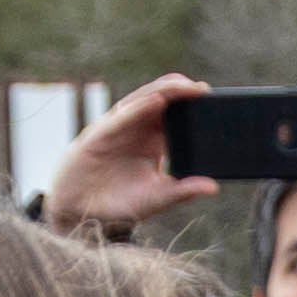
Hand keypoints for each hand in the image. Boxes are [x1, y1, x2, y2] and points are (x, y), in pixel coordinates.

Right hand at [42, 75, 215, 236]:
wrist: (81, 211)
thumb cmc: (119, 202)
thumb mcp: (157, 197)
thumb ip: (183, 191)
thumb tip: (213, 187)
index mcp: (154, 142)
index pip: (177, 118)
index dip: (193, 108)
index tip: (216, 104)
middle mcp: (138, 130)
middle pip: (163, 102)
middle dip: (182, 92)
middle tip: (205, 90)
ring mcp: (119, 128)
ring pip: (144, 101)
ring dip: (164, 91)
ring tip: (185, 85)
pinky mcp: (101, 133)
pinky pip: (123, 116)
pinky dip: (140, 107)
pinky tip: (157, 100)